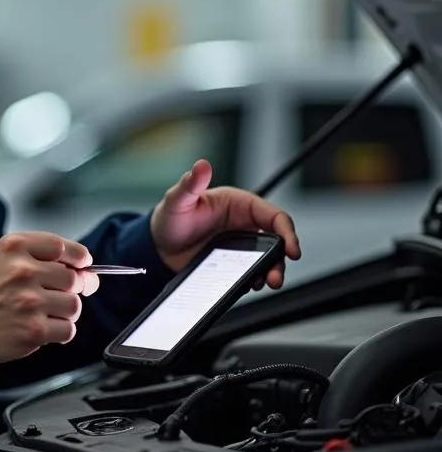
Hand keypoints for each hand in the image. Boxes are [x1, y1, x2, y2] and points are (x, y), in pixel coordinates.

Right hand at [0, 232, 100, 362]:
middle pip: (74, 278)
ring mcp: (30, 302)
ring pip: (74, 305)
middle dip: (73, 287)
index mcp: (15, 247)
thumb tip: (86, 271)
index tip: (83, 263)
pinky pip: (67, 329)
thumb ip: (40, 257)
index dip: (78, 257)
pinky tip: (42, 327)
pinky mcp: (34, 330)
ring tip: (45, 312)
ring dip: (65, 311)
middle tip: (57, 293)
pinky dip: (60, 331)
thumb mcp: (2, 257)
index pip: (63, 246)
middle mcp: (24, 271)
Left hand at [150, 159, 300, 289]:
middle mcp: (244, 224)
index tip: (292, 250)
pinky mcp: (234, 262)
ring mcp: (240, 245)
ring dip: (271, 271)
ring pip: (267, 258)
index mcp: (239, 204)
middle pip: (276, 240)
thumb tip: (201, 165)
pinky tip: (249, 285)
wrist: (158, 247)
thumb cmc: (169, 217)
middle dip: (282, 258)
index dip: (287, 232)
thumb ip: (190, 184)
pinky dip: (255, 279)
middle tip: (275, 277)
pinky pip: (252, 271)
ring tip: (264, 283)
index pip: (274, 216)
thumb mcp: (177, 200)